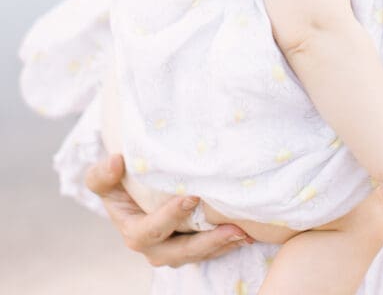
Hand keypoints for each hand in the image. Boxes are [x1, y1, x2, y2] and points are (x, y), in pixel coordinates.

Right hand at [86, 154, 252, 266]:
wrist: (131, 189)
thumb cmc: (119, 182)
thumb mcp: (104, 178)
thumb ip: (102, 174)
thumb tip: (116, 160)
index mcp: (133, 232)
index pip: (152, 230)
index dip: (170, 217)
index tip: (192, 196)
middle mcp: (153, 248)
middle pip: (181, 250)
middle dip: (207, 241)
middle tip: (231, 227)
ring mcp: (172, 250)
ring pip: (198, 254)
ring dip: (222, 244)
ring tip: (244, 232)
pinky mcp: (189, 245)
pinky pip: (209, 250)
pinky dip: (226, 243)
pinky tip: (246, 232)